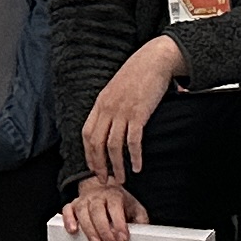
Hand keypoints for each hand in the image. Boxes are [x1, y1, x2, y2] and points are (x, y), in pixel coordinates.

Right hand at [58, 178, 137, 240]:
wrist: (102, 186)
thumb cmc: (118, 201)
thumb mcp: (133, 206)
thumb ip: (139, 219)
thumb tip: (145, 232)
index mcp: (114, 195)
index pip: (115, 208)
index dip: (119, 223)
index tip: (123, 238)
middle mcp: (97, 196)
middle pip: (97, 211)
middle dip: (104, 230)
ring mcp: (84, 200)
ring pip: (83, 212)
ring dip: (89, 229)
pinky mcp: (74, 205)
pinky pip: (67, 210)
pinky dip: (68, 220)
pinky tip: (73, 230)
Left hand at [77, 36, 180, 185]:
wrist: (153, 60)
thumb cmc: (138, 74)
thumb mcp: (117, 89)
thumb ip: (111, 106)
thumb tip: (112, 125)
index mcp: (101, 103)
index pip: (87, 133)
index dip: (88, 153)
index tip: (93, 167)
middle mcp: (108, 108)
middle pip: (97, 143)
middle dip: (100, 165)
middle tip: (106, 180)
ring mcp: (122, 111)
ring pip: (113, 146)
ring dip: (117, 166)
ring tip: (122, 179)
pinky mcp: (138, 113)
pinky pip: (133, 141)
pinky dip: (135, 157)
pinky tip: (138, 166)